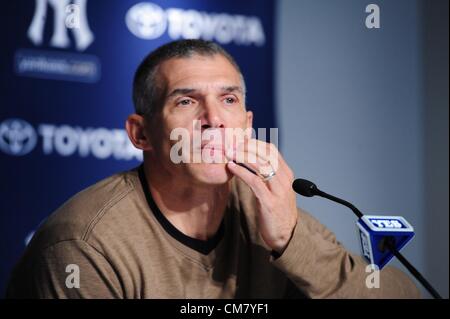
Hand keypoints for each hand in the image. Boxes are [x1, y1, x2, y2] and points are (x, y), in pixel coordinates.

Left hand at [226, 139, 297, 253]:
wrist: (284, 235)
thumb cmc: (277, 210)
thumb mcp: (275, 189)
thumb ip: (267, 174)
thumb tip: (253, 159)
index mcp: (286, 174)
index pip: (271, 150)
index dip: (254, 142)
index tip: (239, 140)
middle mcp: (284, 180)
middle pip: (265, 154)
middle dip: (247, 146)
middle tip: (231, 144)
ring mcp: (278, 191)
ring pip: (260, 165)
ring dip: (243, 156)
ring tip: (229, 153)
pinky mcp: (269, 202)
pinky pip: (254, 181)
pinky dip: (242, 171)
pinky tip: (232, 167)